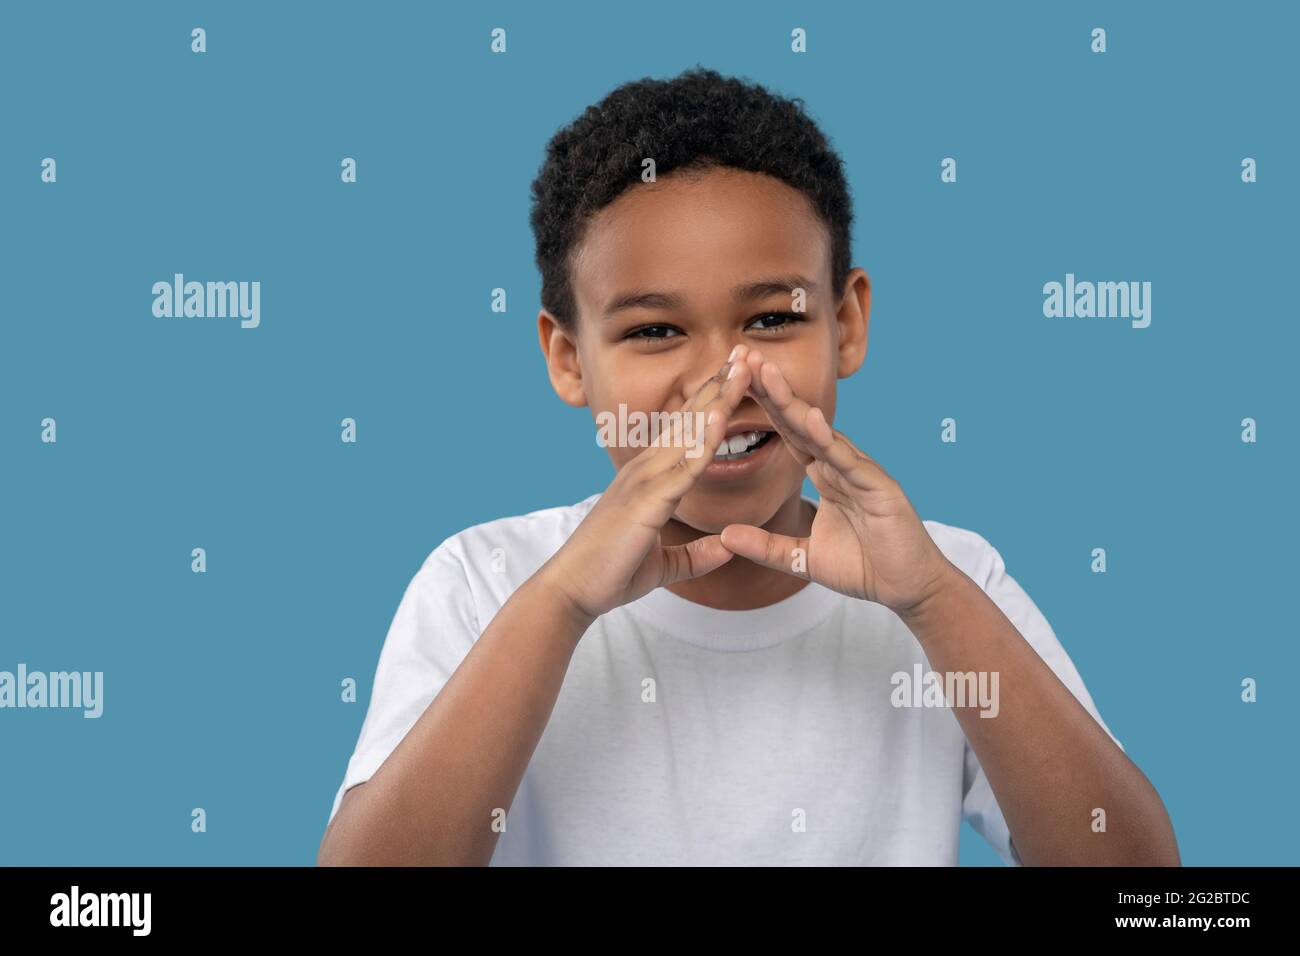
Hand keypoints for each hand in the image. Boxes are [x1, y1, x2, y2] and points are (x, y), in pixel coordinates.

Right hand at [537, 347, 755, 620]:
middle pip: (688, 419)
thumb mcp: (665, 566)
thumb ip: (696, 555)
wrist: (572, 591)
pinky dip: (703, 440)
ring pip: (689, 432)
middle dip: (717, 385)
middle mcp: (644, 470)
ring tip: (741, 367)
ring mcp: (643, 481)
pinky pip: (683, 467)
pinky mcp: (646, 500)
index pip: (684, 432)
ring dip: (717, 398)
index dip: (709, 403)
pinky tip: (721, 417)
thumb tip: (728, 549)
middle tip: (742, 352)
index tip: (733, 377)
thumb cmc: (610, 574)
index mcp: (647, 479)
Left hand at [718, 349, 958, 615]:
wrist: (907, 588)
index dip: (763, 408)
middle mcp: (841, 464)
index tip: (733, 381)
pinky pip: (850, 461)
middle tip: (744, 356)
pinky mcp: (880, 487)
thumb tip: (723, 535)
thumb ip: (765, 546)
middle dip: (771, 390)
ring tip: (767, 375)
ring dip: (793, 404)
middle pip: (799, 422)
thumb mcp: (802, 559)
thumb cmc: (863, 567)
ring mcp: (861, 472)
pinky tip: (810, 421)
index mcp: (823, 474)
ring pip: (821, 432)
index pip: (787, 434)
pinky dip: (830, 442)